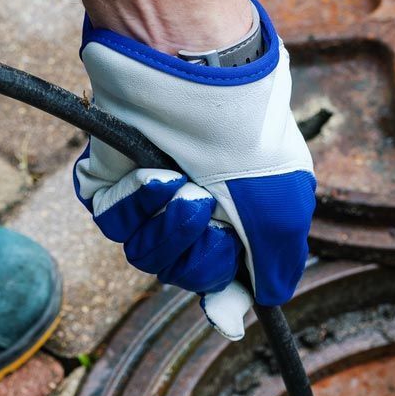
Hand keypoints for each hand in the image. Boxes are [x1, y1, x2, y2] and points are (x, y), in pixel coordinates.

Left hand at [74, 0, 314, 338]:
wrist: (195, 74)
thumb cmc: (246, 138)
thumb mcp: (281, 210)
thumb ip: (271, 269)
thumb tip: (236, 321)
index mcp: (239, 217)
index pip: (222, 278)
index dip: (219, 292)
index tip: (221, 303)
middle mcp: (195, 209)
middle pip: (182, 273)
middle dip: (195, 249)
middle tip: (206, 206)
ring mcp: (152, 195)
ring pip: (145, 253)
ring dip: (166, 223)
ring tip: (179, 180)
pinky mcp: (113, 180)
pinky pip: (115, 222)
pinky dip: (135, 202)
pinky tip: (152, 172)